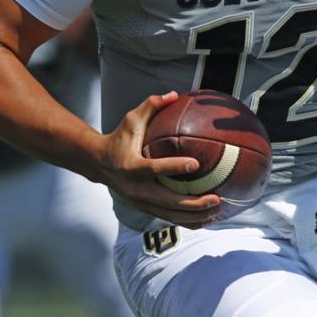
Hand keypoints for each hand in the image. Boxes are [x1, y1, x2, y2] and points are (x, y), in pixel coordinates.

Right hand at [95, 92, 220, 227]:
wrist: (99, 164)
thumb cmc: (119, 139)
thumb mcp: (131, 120)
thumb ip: (151, 105)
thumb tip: (174, 94)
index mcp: (132, 167)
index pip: (154, 169)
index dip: (174, 167)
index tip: (196, 164)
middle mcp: (136, 189)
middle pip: (167, 201)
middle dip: (192, 203)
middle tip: (215, 198)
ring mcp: (140, 202)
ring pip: (170, 215)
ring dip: (194, 216)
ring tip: (217, 211)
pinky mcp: (145, 209)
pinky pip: (169, 219)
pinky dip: (188, 222)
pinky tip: (207, 220)